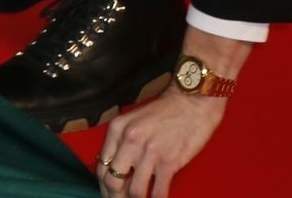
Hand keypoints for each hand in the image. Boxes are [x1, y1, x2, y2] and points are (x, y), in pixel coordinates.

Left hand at [97, 86, 225, 197]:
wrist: (191, 103)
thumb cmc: (164, 113)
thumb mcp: (134, 122)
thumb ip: (122, 143)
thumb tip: (117, 171)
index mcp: (117, 129)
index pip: (101, 166)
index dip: (104, 187)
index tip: (110, 195)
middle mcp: (129, 140)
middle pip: (113, 182)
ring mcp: (149, 152)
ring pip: (135, 191)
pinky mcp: (168, 162)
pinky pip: (158, 193)